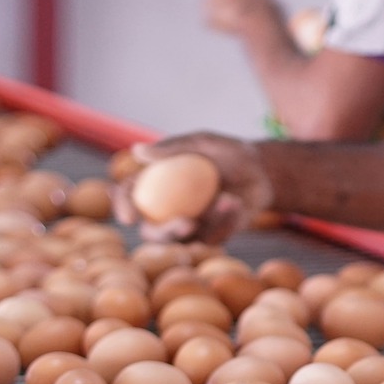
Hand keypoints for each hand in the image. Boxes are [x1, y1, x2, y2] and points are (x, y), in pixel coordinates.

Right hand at [112, 134, 273, 244]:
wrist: (261, 171)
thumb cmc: (227, 152)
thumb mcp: (202, 143)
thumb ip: (172, 148)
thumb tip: (137, 151)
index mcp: (155, 183)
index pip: (129, 196)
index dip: (123, 207)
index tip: (129, 217)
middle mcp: (167, 209)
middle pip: (152, 233)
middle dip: (164, 234)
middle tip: (186, 223)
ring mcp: (189, 225)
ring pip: (184, 240)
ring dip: (208, 221)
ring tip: (229, 198)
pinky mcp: (212, 236)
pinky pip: (213, 239)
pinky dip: (226, 221)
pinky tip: (237, 203)